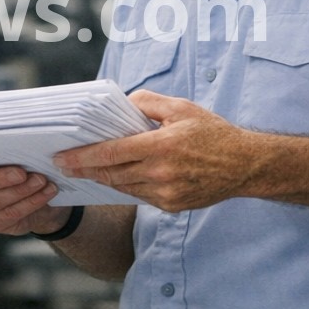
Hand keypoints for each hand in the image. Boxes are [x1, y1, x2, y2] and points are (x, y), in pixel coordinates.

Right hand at [0, 151, 69, 236]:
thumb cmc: (20, 165)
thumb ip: (6, 146)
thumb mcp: (12, 152)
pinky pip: (7, 215)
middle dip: (0, 178)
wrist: (37, 195)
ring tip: (41, 181)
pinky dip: (29, 203)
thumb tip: (18, 135)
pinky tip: (45, 193)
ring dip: (20, 191)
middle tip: (23, 172)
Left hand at [51, 90, 263, 211]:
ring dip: (105, 179)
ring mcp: (166, 194)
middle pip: (112, 174)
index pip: (111, 153)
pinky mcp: (171, 206)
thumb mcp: (181, 107)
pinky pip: (140, 196)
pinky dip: (127, 186)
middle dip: (85, 170)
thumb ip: (147, 102)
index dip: (83, 157)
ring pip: (123, 187)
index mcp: (162, 146)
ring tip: (88, 170)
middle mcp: (161, 173)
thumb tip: (120, 105)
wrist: (245, 165)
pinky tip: (118, 177)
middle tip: (65, 166)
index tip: (63, 158)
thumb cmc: (213, 133)